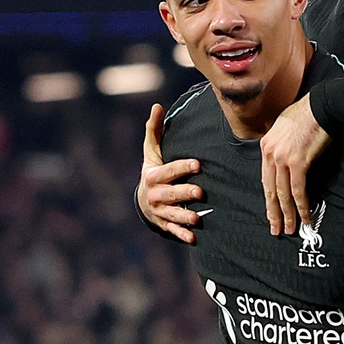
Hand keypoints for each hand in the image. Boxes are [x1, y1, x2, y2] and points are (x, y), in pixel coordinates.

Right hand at [136, 103, 204, 243]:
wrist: (144, 200)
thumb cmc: (153, 170)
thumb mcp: (151, 151)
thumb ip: (154, 130)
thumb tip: (158, 105)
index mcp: (153, 175)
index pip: (168, 171)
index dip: (182, 167)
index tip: (198, 164)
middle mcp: (155, 194)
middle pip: (169, 194)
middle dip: (184, 193)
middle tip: (200, 192)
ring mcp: (159, 211)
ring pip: (171, 214)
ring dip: (183, 216)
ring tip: (197, 218)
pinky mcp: (164, 224)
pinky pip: (172, 230)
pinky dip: (182, 235)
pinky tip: (193, 238)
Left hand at [260, 95, 329, 235]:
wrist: (323, 105)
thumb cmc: (309, 114)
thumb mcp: (285, 128)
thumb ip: (281, 145)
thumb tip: (285, 158)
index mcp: (266, 146)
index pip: (265, 178)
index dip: (268, 198)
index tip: (271, 212)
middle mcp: (271, 153)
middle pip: (270, 189)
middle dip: (273, 212)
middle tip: (275, 229)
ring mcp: (283, 158)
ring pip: (283, 193)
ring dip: (287, 214)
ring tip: (289, 229)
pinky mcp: (299, 162)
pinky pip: (298, 190)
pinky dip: (302, 206)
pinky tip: (305, 217)